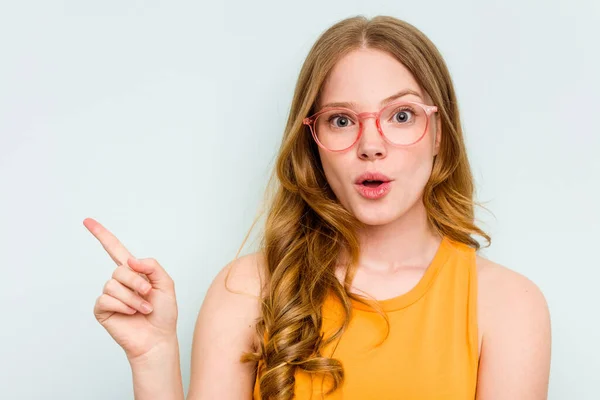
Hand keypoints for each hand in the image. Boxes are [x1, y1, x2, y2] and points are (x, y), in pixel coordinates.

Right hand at [85, 217, 177, 361]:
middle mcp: (119, 281)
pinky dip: (123, 306)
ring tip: (143, 308)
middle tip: (148, 295)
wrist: (158, 338)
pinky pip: (107, 299)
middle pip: (120, 269)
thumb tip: (130, 261)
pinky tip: (131, 314)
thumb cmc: (163, 313)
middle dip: (138, 282)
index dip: (101, 234)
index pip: (114, 249)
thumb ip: (152, 266)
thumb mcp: (166, 284)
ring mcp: (109, 295)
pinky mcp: (102, 310)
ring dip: (133, 298)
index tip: (87, 220)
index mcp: (134, 272)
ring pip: (113, 284)